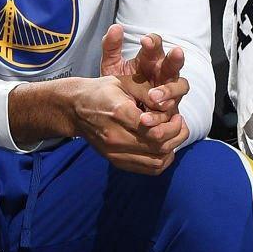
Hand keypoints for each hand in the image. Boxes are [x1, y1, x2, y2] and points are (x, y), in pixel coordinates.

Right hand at [67, 74, 186, 173]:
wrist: (73, 109)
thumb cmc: (100, 91)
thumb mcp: (124, 81)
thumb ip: (149, 93)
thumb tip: (171, 105)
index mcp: (119, 113)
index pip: (155, 130)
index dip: (172, 125)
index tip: (176, 115)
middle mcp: (116, 137)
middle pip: (158, 147)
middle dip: (176, 135)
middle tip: (179, 123)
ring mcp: (114, 152)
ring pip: (155, 162)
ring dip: (171, 150)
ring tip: (173, 135)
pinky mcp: (115, 161)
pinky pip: (147, 170)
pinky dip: (161, 161)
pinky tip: (163, 148)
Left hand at [98, 25, 189, 123]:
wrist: (118, 110)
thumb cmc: (120, 84)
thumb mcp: (112, 66)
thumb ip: (111, 48)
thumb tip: (115, 27)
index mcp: (150, 59)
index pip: (156, 45)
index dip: (153, 42)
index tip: (145, 41)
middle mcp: (164, 73)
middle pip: (175, 63)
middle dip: (176, 58)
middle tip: (176, 52)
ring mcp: (170, 92)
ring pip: (180, 87)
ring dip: (169, 91)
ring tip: (153, 97)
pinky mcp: (169, 111)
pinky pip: (170, 112)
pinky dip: (160, 116)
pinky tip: (147, 118)